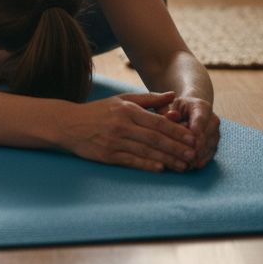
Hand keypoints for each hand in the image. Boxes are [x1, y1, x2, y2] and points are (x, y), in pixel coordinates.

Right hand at [62, 91, 197, 172]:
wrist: (68, 124)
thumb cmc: (98, 111)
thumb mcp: (122, 99)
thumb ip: (149, 99)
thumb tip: (173, 95)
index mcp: (128, 110)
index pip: (158, 122)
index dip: (177, 131)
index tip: (193, 138)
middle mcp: (122, 126)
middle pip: (155, 138)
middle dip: (177, 148)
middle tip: (194, 154)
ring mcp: (114, 141)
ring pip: (146, 151)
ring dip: (167, 159)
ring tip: (183, 165)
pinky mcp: (108, 155)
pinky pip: (132, 161)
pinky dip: (147, 165)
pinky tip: (161, 168)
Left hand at [163, 96, 219, 168]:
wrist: (190, 112)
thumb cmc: (176, 109)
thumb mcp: (170, 106)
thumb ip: (169, 111)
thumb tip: (171, 115)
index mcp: (202, 107)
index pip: (201, 118)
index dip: (197, 129)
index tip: (191, 139)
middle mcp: (213, 121)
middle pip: (205, 137)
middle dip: (192, 147)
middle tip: (178, 154)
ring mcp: (215, 136)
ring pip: (206, 149)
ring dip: (193, 156)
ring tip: (177, 160)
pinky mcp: (213, 147)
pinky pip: (206, 158)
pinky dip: (195, 162)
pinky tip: (183, 165)